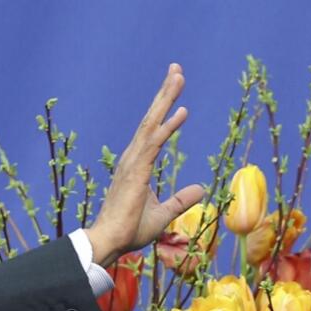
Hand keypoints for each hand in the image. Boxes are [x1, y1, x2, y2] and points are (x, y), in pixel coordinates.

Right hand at [85, 63, 205, 267]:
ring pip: (152, 123)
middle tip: (177, 69)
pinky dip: (168, 126)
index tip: (179, 96)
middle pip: (151, 119)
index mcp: (137, 165)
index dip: (165, 111)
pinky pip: (155, 143)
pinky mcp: (136, 171)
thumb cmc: (130, 230)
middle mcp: (133, 158)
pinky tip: (181, 110)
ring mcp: (133, 162)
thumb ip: (180, 200)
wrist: (110, 241)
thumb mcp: (163, 213)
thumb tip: (200, 189)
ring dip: (166, 99)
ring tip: (178, 76)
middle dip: (165, 93)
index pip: (153, 131)